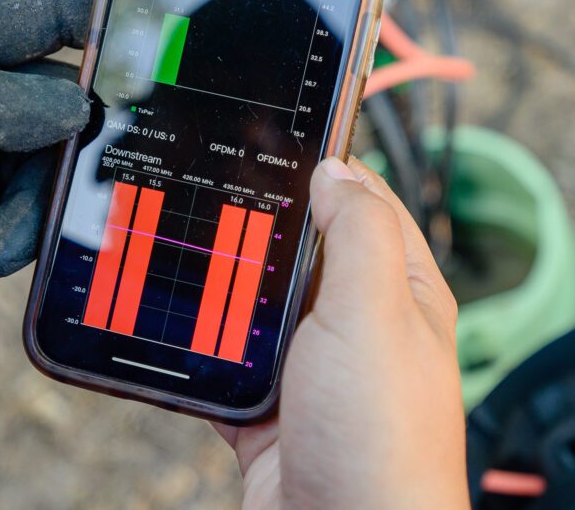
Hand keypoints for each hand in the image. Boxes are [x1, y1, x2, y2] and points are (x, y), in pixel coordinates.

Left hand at [0, 0, 93, 362]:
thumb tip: (78, 106)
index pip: (46, 10)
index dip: (106, 30)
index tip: (156, 71)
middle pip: (64, 99)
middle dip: (61, 156)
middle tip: (62, 196)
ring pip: (51, 159)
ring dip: (35, 208)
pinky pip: (32, 200)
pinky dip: (21, 232)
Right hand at [215, 157, 468, 509]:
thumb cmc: (380, 439)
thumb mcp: (373, 313)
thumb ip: (359, 233)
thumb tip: (338, 169)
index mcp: (398, 290)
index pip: (364, 204)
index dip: (324, 168)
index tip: (274, 135)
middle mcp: (358, 324)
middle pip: (302, 250)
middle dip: (260, 224)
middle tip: (211, 186)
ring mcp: (313, 366)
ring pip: (259, 302)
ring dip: (227, 283)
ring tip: (184, 243)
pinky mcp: (270, 406)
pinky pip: (229, 357)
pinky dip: (204, 343)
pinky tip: (177, 324)